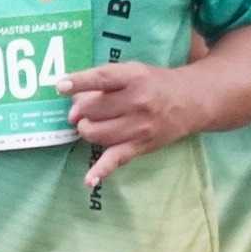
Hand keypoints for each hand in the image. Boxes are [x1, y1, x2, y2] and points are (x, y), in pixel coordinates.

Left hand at [59, 61, 204, 190]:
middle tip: (79, 110)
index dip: (79, 82)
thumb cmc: (152, 83)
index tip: (60, 86)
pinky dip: (101, 171)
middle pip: (93, 110)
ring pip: (96, 133)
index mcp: (133, 77)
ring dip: (85, 130)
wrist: (190, 101)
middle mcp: (137, 102)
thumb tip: (72, 97)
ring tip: (89, 124)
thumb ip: (104, 80)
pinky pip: (116, 159)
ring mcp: (139, 126)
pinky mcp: (140, 146)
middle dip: (78, 111)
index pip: (102, 78)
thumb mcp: (132, 71)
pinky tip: (89, 180)